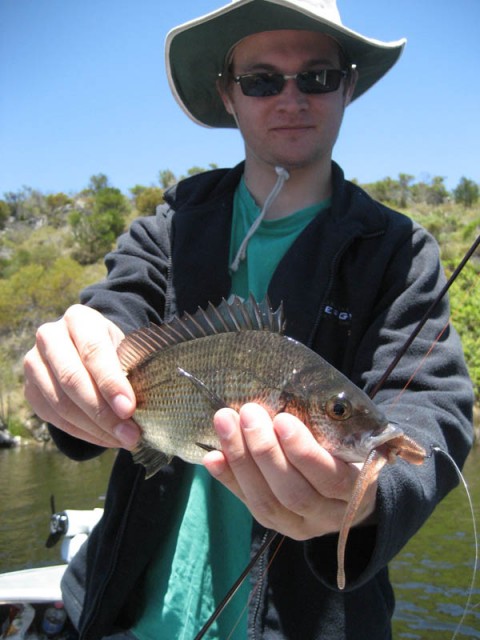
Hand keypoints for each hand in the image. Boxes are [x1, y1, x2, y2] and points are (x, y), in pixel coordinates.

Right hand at [24, 304, 140, 448]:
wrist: (89, 350)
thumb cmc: (115, 349)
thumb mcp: (127, 348)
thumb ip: (133, 368)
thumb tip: (147, 405)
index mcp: (79, 319)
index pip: (93, 350)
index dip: (110, 382)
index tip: (129, 409)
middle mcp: (50, 336)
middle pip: (72, 379)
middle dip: (103, 412)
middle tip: (130, 434)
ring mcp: (35, 364)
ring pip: (61, 403)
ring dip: (95, 428)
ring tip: (123, 440)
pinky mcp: (30, 390)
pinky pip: (55, 418)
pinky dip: (83, 433)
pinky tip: (106, 439)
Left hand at [203, 403, 377, 539]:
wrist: (346, 491)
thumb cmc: (346, 451)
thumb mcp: (349, 440)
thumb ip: (327, 428)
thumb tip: (284, 402)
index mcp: (357, 491)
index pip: (331, 478)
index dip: (304, 452)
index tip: (282, 420)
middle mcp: (329, 516)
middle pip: (293, 492)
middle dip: (265, 451)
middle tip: (249, 412)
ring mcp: (299, 525)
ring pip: (266, 502)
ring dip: (241, 459)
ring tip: (225, 423)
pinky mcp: (275, 525)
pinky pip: (248, 504)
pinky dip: (228, 479)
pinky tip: (212, 456)